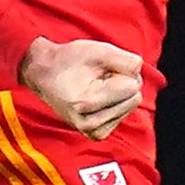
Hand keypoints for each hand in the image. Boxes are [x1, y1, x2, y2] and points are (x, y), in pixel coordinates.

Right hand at [21, 35, 145, 138]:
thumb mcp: (98, 50)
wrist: (44, 74)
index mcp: (87, 102)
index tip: (101, 70)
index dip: (121, 71)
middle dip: (121, 82)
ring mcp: (93, 131)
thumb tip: (140, 73)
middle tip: (97, 78)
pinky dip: (114, 103)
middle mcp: (90, 123)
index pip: (132, 86)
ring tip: (94, 86)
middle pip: (134, 97)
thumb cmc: (68, 61)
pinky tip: (97, 97)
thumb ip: (126, 60)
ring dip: (117, 92)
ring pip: (130, 105)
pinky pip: (123, 113)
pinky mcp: (97, 134)